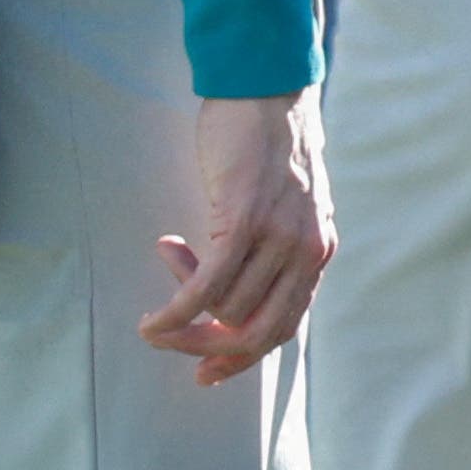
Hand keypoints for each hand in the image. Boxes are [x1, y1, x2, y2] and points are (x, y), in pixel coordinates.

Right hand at [144, 91, 331, 384]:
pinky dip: (176, 314)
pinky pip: (208, 288)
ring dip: (182, 305)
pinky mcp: (244, 222)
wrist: (267, 95)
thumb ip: (271, 250)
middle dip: (204, 347)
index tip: (204, 373)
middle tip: (165, 337)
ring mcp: (279, 238)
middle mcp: (307, 252)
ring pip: (225, 310)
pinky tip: (152, 320)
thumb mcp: (284, 208)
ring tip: (167, 254)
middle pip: (256, 331)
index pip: (284, 328)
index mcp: (318, 253)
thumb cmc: (264, 150)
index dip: (241, 358)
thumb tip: (227, 297)